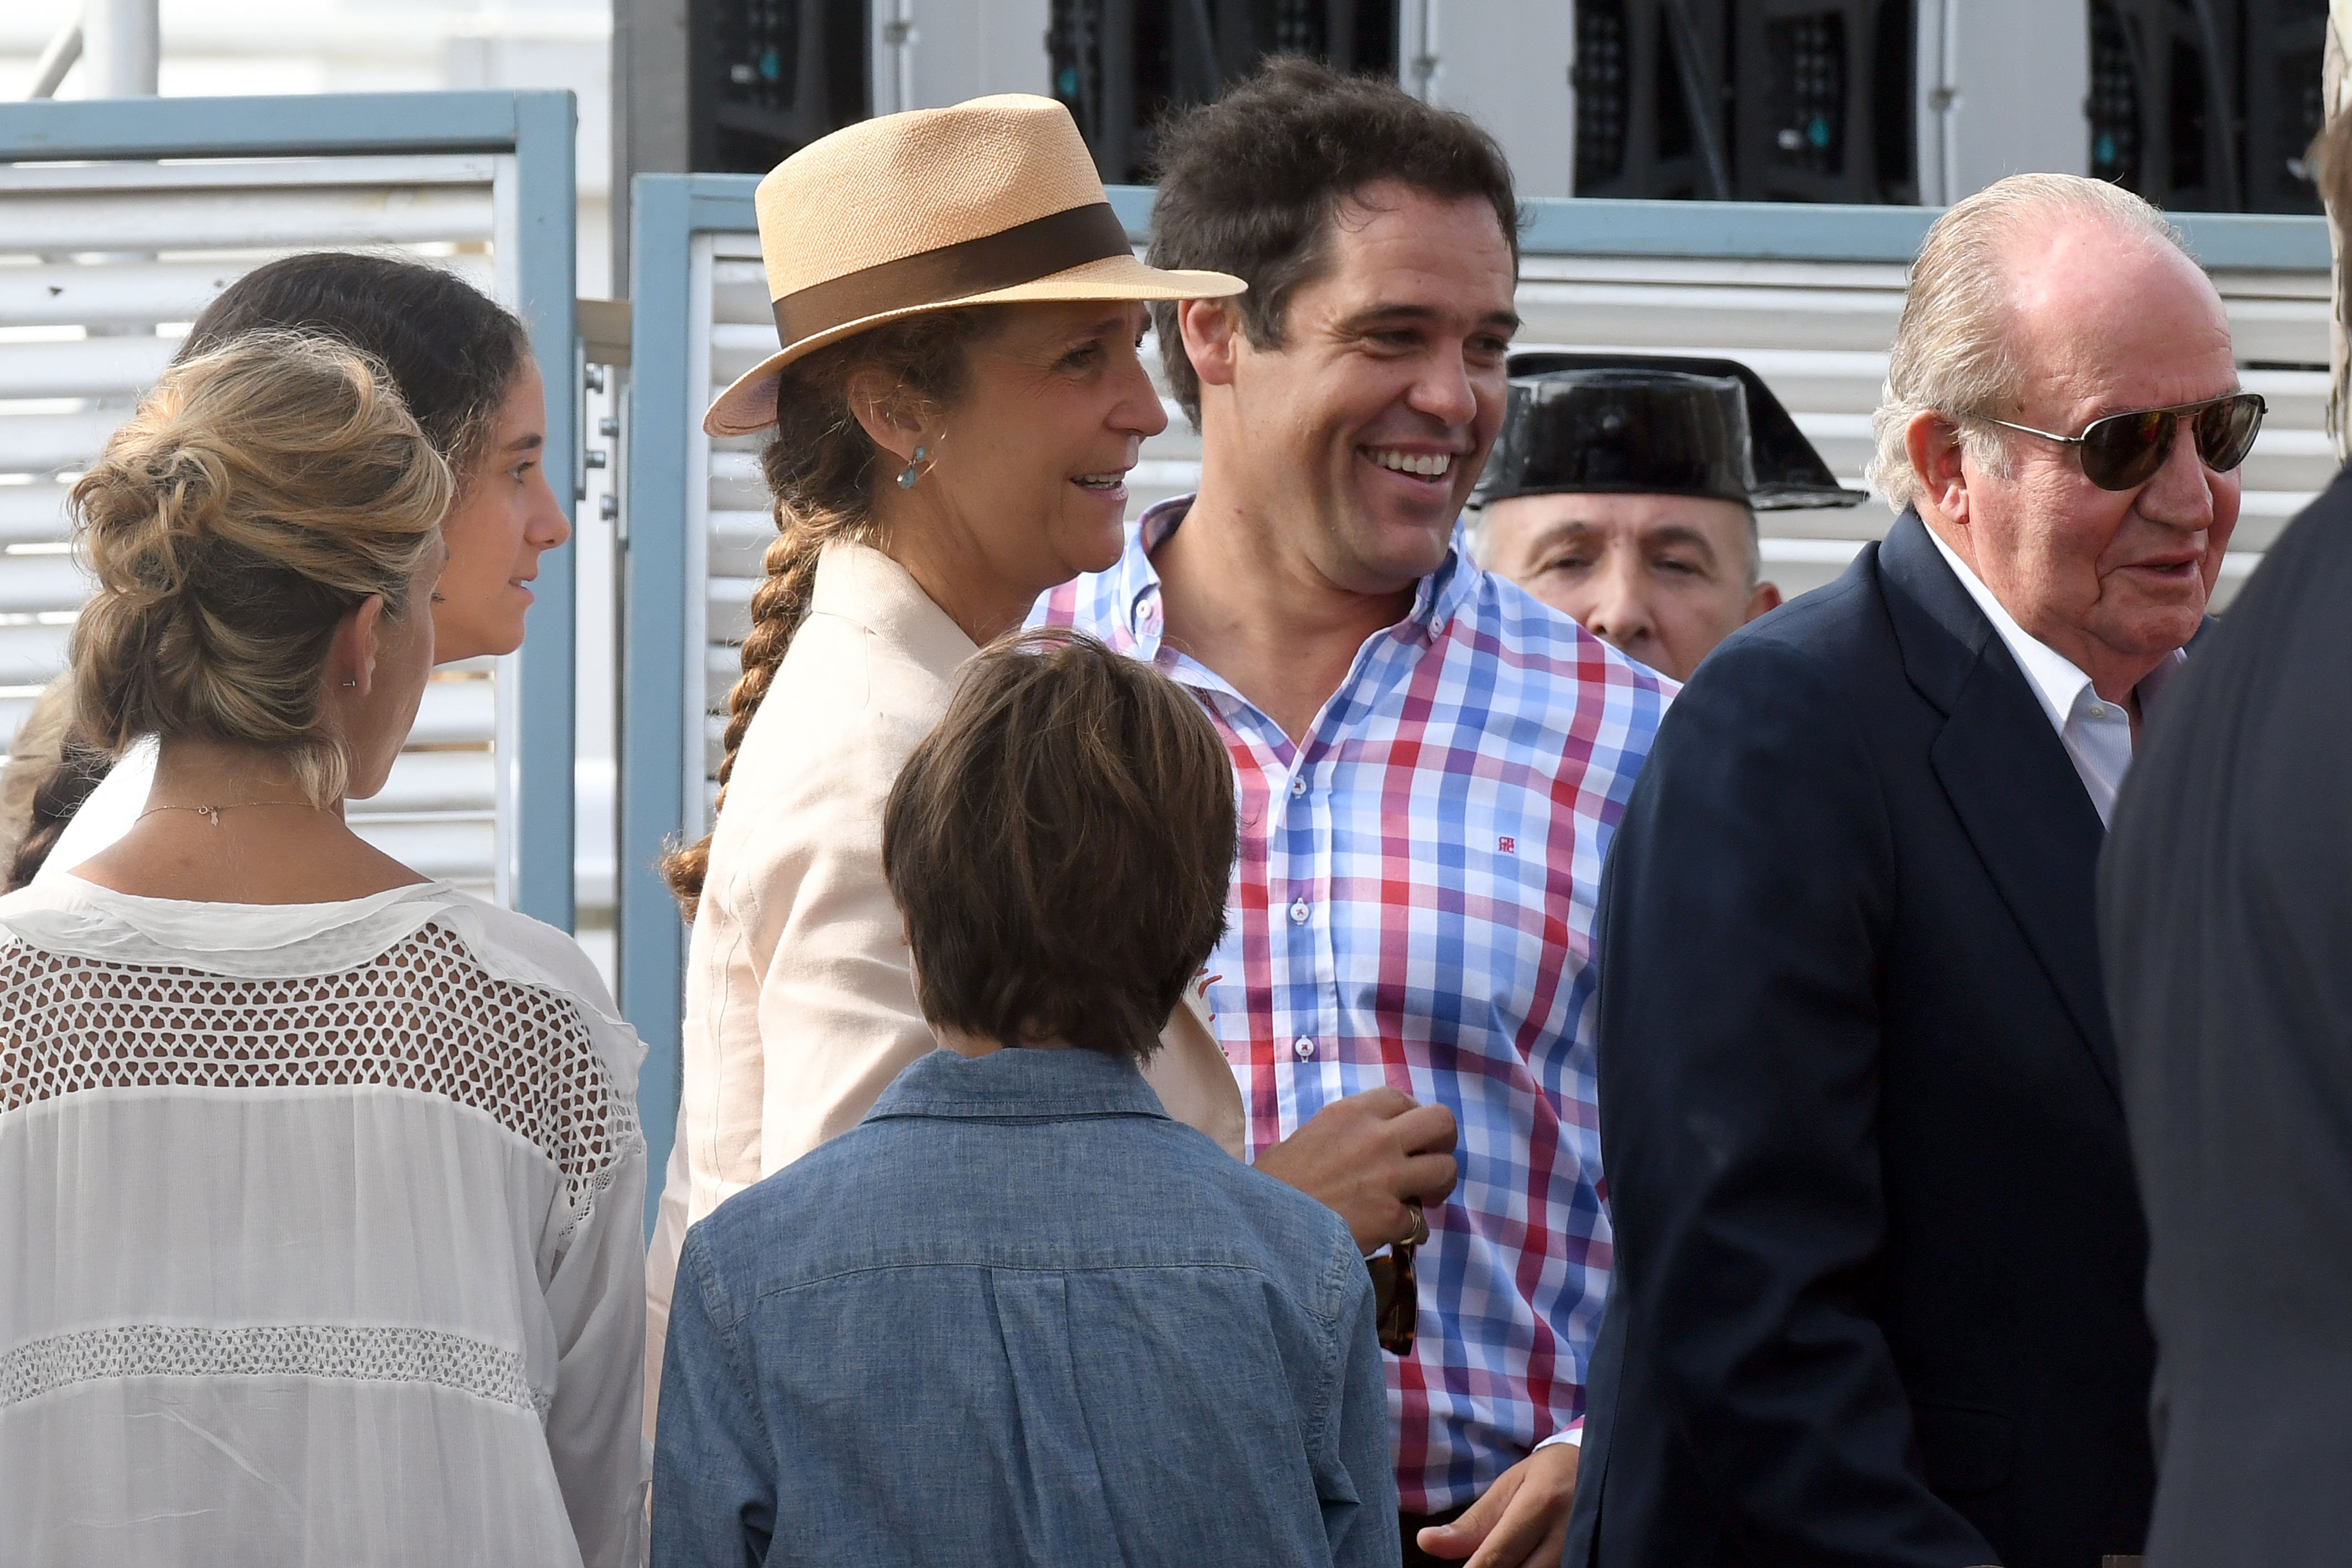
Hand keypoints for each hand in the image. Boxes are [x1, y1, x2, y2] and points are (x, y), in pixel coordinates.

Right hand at [1253, 1086, 1456, 1253]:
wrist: (1260, 1227)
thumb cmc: (1271, 1186)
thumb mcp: (1304, 1140)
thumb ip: (1341, 1137)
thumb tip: (1361, 1152)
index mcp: (1350, 1113)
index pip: (1402, 1097)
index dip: (1412, 1118)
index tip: (1406, 1138)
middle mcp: (1376, 1137)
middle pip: (1442, 1122)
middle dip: (1442, 1145)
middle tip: (1426, 1165)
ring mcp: (1388, 1176)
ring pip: (1446, 1170)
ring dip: (1436, 1189)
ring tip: (1417, 1202)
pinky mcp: (1391, 1216)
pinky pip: (1421, 1223)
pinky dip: (1411, 1232)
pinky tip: (1393, 1236)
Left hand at [1415, 1444, 1578, 1566]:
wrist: (1603, 1470)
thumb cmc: (1546, 1477)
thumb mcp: (1507, 1488)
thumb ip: (1471, 1523)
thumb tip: (1425, 1543)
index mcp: (1540, 1505)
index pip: (1497, 1556)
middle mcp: (1566, 1535)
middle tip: (1478, 1563)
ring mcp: (1583, 1552)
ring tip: (1498, 1559)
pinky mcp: (1594, 1562)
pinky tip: (1522, 1563)